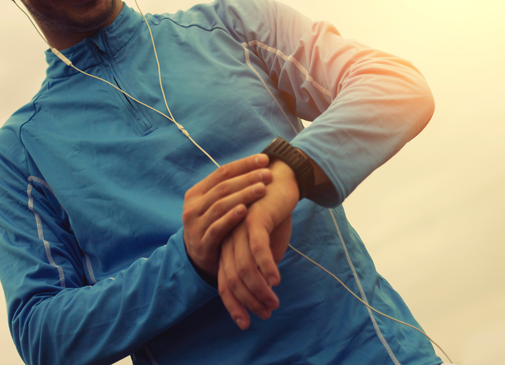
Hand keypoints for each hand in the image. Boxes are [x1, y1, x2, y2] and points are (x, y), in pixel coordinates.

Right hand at [182, 154, 271, 279]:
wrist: (198, 258)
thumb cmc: (214, 225)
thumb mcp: (215, 205)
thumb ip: (228, 189)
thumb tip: (256, 165)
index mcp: (196, 193)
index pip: (222, 172)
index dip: (244, 164)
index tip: (265, 159)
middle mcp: (193, 207)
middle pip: (223, 187)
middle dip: (247, 178)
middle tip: (268, 174)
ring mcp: (195, 225)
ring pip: (220, 205)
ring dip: (243, 195)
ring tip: (262, 189)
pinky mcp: (201, 243)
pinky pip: (217, 228)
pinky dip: (230, 218)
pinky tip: (245, 210)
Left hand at [217, 159, 298, 328]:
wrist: (281, 181)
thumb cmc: (274, 214)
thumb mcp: (267, 244)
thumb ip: (262, 264)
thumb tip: (264, 288)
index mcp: (228, 246)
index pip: (223, 282)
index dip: (232, 304)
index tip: (245, 323)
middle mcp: (229, 239)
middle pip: (231, 279)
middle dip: (248, 301)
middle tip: (266, 313)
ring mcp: (239, 229)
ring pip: (244, 268)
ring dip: (259, 289)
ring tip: (273, 301)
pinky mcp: (254, 219)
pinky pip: (257, 249)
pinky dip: (265, 267)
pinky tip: (274, 280)